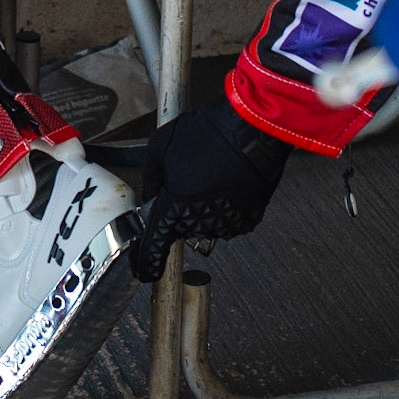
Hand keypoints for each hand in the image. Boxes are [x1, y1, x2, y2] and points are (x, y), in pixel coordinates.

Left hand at [130, 97, 287, 282]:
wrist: (252, 128)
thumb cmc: (208, 133)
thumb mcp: (161, 146)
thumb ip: (151, 177)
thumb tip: (152, 195)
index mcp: (174, 209)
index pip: (155, 247)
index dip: (148, 261)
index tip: (146, 269)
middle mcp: (200, 223)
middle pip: (181, 227)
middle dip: (180, 208)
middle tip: (188, 176)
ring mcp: (226, 223)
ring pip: (205, 222)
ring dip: (204, 205)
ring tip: (211, 171)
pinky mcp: (248, 218)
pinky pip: (229, 217)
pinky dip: (226, 204)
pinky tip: (227, 178)